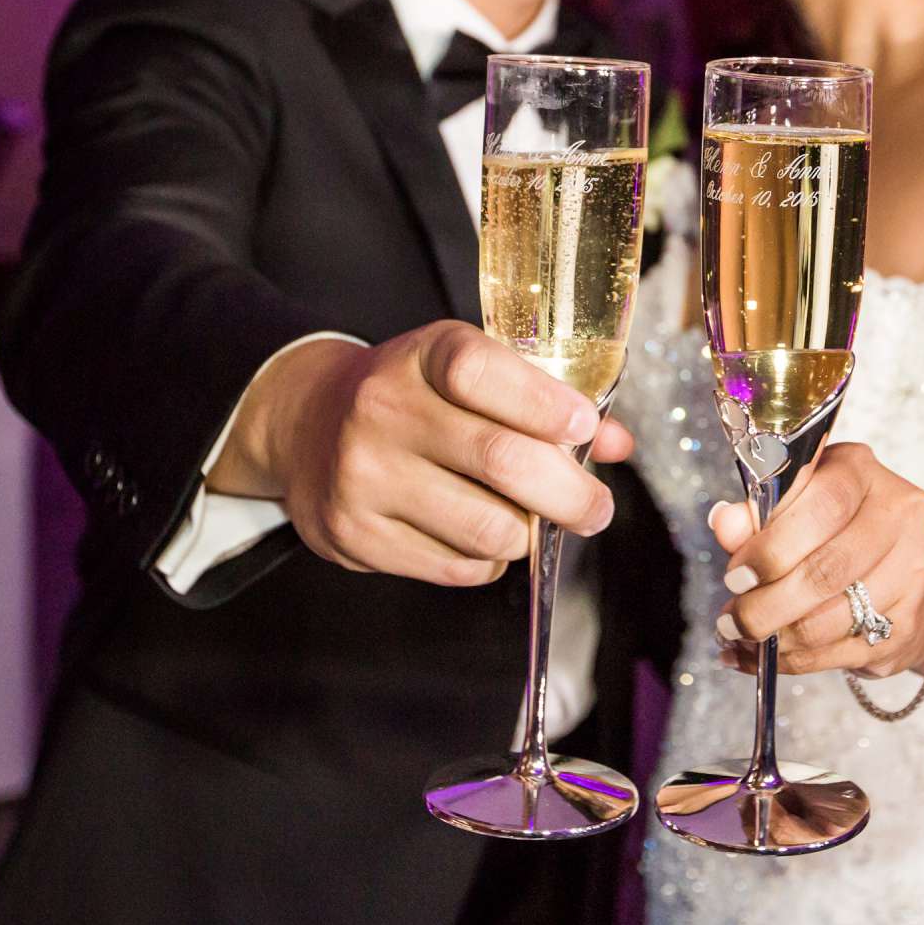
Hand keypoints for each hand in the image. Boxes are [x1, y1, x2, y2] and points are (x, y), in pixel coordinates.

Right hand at [217, 322, 626, 585]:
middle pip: (500, 460)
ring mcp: (363, 477)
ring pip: (487, 528)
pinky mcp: (354, 535)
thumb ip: (545, 401)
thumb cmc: (414, 396)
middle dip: (569, 495)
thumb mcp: (470, 372)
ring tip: (529, 521)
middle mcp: (382, 411)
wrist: (306, 424)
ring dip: (527, 533)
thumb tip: (617, 443)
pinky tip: (478, 536)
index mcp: (419, 356)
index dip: (544, 403)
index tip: (585, 428)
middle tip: (595, 509)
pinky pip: (456, 568)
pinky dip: (487, 560)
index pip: (481, 371)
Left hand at [706, 440, 923, 677]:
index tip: (735, 576)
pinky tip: (766, 658)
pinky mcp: (908, 622)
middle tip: (732, 620)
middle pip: (829, 568)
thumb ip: (755, 517)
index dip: (772, 546)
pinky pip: (842, 652)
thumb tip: (724, 524)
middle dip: (768, 603)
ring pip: (835, 618)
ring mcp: (911, 570)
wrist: (895, 574)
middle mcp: (896, 514)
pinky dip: (796, 661)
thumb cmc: (830, 533)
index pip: (823, 506)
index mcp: (860, 471)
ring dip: (779, 638)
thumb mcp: (789, 509)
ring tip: (744, 639)